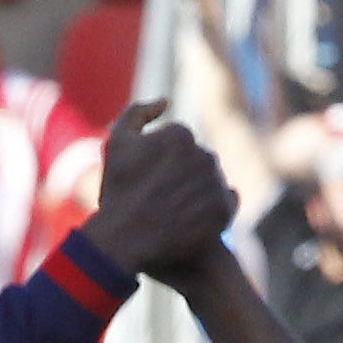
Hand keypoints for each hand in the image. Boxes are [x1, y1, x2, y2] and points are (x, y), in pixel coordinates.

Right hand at [83, 102, 234, 281]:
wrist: (127, 240)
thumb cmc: (119, 191)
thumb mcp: (117, 143)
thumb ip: (138, 113)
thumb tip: (165, 102)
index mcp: (181, 135)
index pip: (178, 142)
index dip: (161, 162)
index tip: (149, 181)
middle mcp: (204, 154)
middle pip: (197, 160)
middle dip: (182, 174)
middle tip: (161, 198)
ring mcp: (216, 183)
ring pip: (212, 180)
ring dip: (199, 190)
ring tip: (175, 210)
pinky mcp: (225, 210)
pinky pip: (226, 202)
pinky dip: (213, 208)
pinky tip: (193, 219)